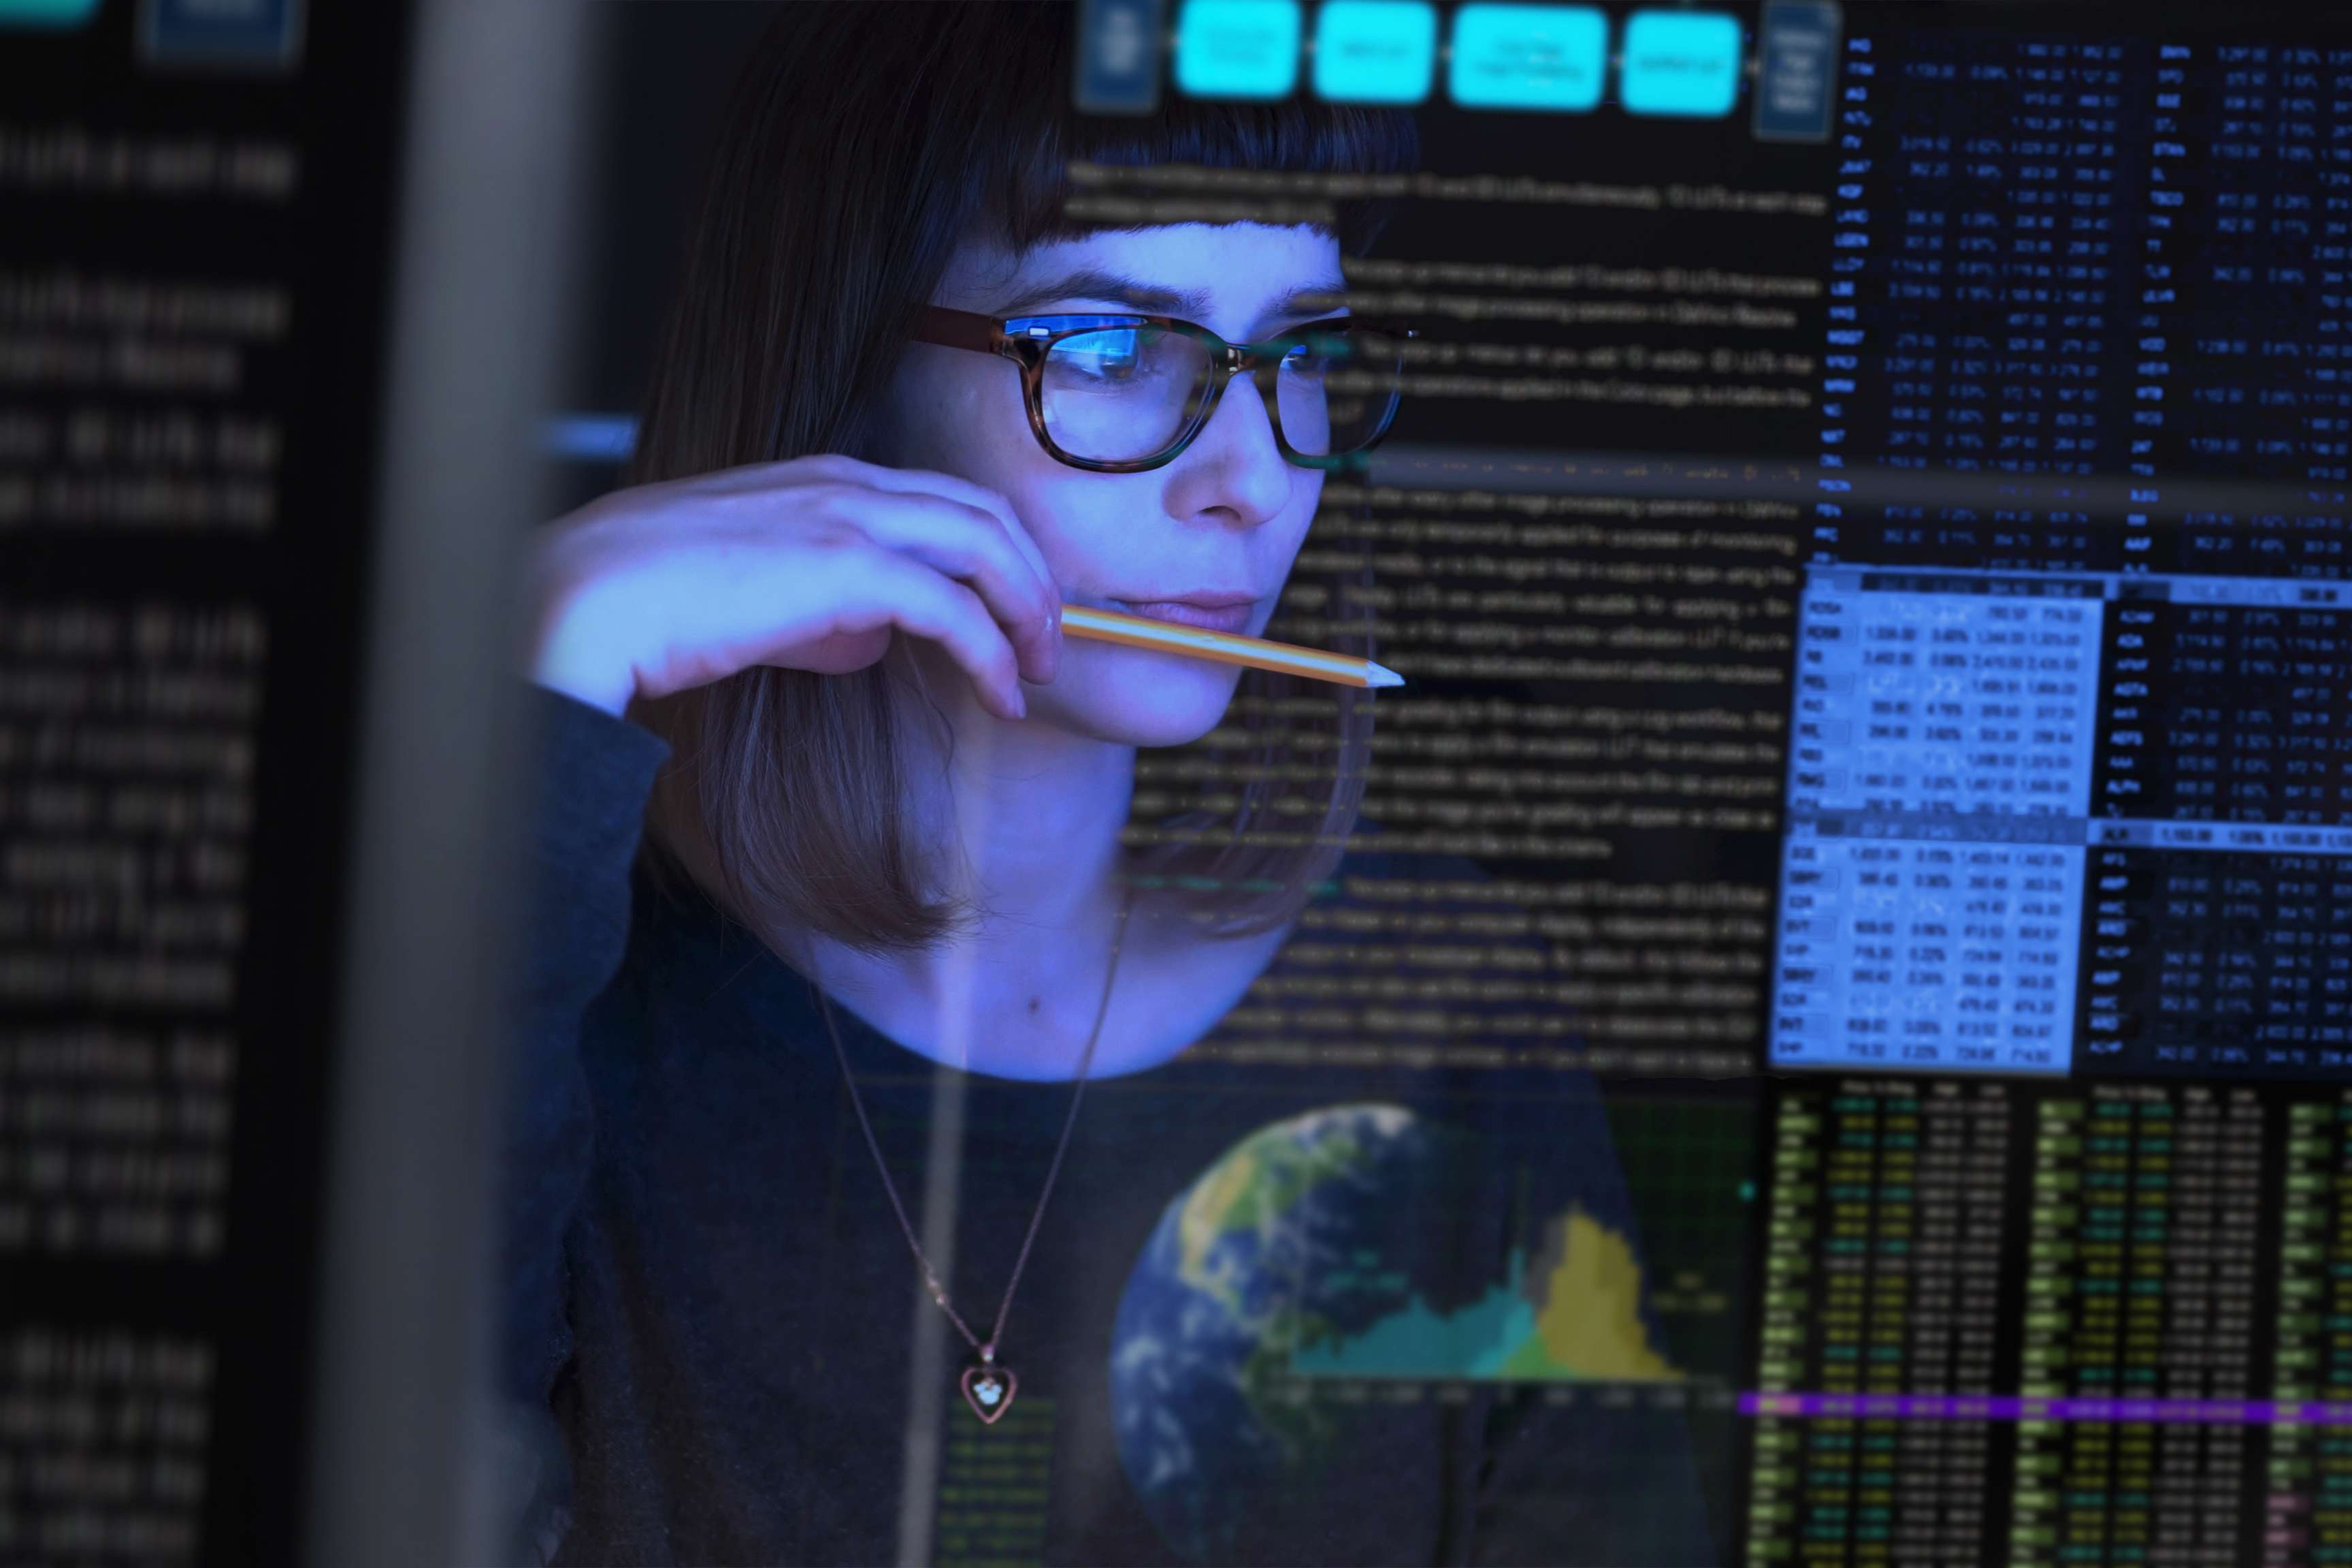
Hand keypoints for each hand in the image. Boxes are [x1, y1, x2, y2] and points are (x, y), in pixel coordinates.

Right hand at [524, 454, 1060, 719]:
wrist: (594, 597)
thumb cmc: (658, 601)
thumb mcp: (759, 596)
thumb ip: (824, 609)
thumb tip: (874, 641)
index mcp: (826, 478)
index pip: (947, 501)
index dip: (998, 556)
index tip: (1017, 614)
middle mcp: (849, 483)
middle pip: (986, 514)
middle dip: (1033, 580)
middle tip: (1049, 645)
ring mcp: (850, 518)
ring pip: (987, 548)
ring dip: (1028, 613)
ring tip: (1038, 673)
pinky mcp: (849, 568)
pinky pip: (955, 609)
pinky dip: (992, 654)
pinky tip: (1002, 697)